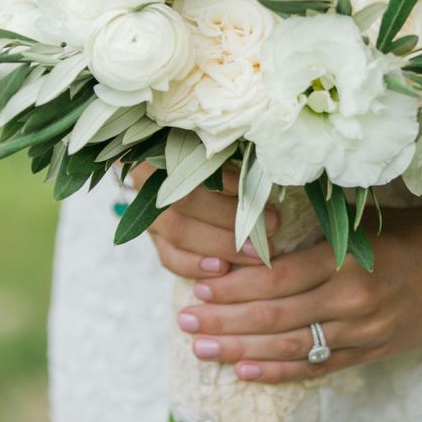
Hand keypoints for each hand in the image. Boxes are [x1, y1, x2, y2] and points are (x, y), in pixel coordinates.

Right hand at [129, 162, 278, 281]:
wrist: (191, 177)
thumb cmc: (216, 159)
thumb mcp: (222, 151)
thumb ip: (234, 159)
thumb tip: (264, 172)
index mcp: (163, 151)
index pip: (192, 166)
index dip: (225, 181)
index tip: (257, 192)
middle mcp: (148, 182)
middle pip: (186, 202)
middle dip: (231, 218)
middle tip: (273, 226)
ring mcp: (150, 212)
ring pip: (179, 233)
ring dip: (221, 245)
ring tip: (256, 253)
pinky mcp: (156, 239)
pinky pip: (169, 257)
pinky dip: (196, 266)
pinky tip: (222, 269)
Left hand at [176, 203, 421, 382]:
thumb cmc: (418, 228)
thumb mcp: (368, 220)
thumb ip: (319, 232)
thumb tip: (256, 231)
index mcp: (350, 260)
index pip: (277, 279)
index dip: (234, 287)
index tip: (198, 287)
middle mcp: (354, 302)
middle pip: (275, 316)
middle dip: (224, 321)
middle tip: (184, 322)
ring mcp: (364, 334)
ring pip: (291, 347)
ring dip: (241, 350)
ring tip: (201, 349)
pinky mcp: (373, 353)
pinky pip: (319, 367)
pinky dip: (281, 372)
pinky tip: (246, 373)